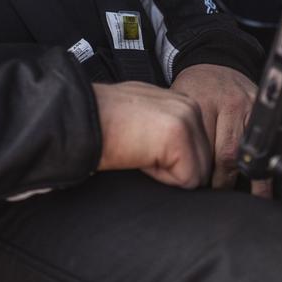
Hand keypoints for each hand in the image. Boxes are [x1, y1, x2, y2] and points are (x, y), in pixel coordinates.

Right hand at [93, 81, 211, 188]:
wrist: (79, 117)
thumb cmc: (101, 121)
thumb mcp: (142, 116)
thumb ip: (165, 126)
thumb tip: (174, 152)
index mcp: (181, 102)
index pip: (198, 149)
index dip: (171, 161)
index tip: (143, 148)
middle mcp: (189, 105)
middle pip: (203, 162)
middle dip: (173, 168)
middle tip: (138, 150)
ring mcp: (187, 119)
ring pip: (198, 173)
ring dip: (166, 173)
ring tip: (138, 151)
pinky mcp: (179, 136)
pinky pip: (186, 180)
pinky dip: (161, 177)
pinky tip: (139, 155)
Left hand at [171, 64, 270, 197]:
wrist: (213, 60)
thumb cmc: (192, 88)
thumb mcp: (177, 104)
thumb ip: (179, 132)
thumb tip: (178, 170)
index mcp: (200, 103)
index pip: (203, 148)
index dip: (201, 173)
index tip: (200, 187)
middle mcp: (226, 104)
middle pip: (228, 154)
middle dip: (224, 180)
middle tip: (219, 195)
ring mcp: (248, 105)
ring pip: (247, 151)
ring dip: (247, 176)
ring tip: (245, 194)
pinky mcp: (261, 107)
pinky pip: (263, 141)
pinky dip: (260, 162)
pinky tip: (260, 180)